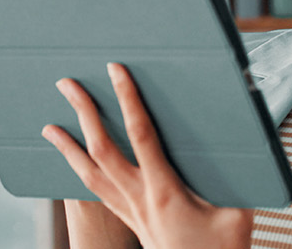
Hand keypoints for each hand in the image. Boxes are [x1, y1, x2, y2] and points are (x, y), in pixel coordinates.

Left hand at [44, 62, 254, 248]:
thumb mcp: (238, 210)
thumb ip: (236, 175)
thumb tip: (241, 138)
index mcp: (165, 190)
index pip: (141, 134)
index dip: (127, 99)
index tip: (116, 72)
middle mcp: (139, 199)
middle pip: (101, 150)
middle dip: (83, 113)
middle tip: (67, 84)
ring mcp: (129, 211)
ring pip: (88, 175)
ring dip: (67, 148)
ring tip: (49, 127)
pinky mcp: (129, 220)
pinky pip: (96, 192)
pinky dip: (80, 172)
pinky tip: (73, 162)